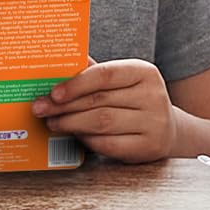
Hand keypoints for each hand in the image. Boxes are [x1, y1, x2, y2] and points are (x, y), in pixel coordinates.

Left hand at [32, 60, 175, 164]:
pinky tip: (74, 135)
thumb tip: (59, 62)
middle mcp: (153, 95)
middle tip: (41, 109)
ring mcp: (154, 123)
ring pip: (102, 123)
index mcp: (144, 72)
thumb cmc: (134, 99)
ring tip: (53, 122)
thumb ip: (94, 72)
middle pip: (99, 101)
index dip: (76, 84)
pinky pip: (109, 144)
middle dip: (64, 106)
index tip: (52, 92)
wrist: (168, 129)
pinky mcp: (149, 146)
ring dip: (71, 123)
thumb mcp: (122, 80)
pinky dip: (87, 140)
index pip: (105, 75)